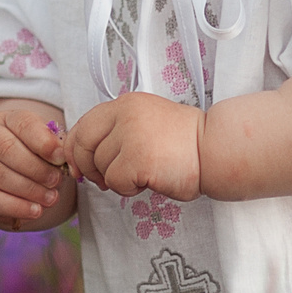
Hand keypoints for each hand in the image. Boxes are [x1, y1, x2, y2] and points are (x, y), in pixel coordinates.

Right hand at [0, 99, 76, 230]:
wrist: (9, 174)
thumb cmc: (31, 155)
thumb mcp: (43, 145)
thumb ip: (53, 147)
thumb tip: (62, 157)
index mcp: (4, 120)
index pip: (22, 123)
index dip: (42, 141)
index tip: (60, 157)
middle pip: (6, 149)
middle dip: (36, 168)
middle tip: (56, 181)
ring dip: (29, 190)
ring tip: (51, 199)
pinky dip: (16, 207)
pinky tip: (35, 211)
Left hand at [66, 92, 201, 200]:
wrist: (216, 150)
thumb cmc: (183, 143)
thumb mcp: (144, 124)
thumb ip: (115, 132)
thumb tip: (79, 155)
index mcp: (125, 103)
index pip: (82, 124)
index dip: (75, 149)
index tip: (80, 166)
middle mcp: (125, 114)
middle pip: (84, 145)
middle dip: (88, 168)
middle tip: (104, 180)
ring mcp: (131, 135)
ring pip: (100, 166)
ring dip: (116, 179)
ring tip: (142, 174)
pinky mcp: (139, 159)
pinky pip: (115, 181)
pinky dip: (128, 189)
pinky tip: (149, 181)